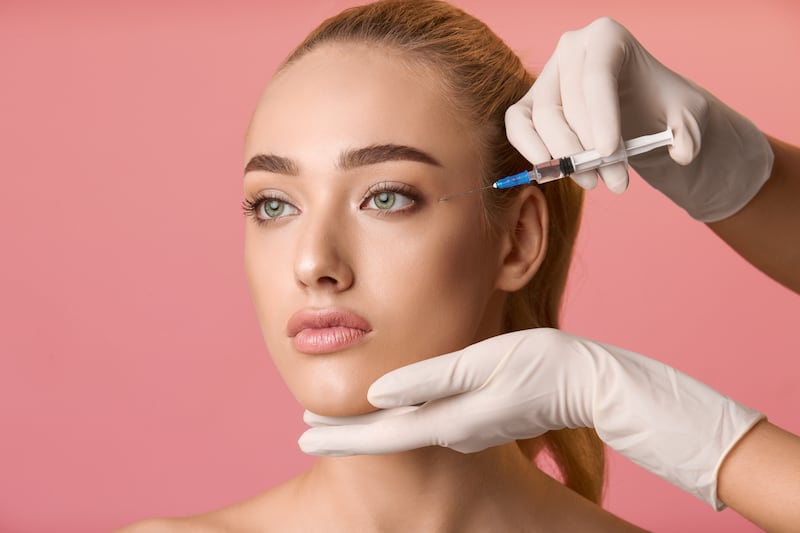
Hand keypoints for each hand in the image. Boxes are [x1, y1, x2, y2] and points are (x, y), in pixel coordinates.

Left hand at [298, 328, 763, 508]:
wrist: (593, 384)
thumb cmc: (545, 366)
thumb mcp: (485, 363)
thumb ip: (431, 380)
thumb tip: (378, 393)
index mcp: (449, 419)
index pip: (380, 432)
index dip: (338, 434)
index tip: (300, 432)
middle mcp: (453, 429)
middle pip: (386, 433)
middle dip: (345, 432)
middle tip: (304, 425)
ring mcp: (468, 426)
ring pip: (405, 426)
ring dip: (369, 422)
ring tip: (337, 412)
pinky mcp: (481, 416)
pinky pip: (427, 418)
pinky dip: (399, 414)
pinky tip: (390, 404)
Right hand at [505, 17, 772, 221]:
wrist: (641, 115)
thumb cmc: (660, 108)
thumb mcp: (688, 116)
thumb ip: (690, 132)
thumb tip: (681, 151)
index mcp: (607, 37)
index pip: (597, 77)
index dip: (602, 117)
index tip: (611, 152)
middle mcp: (570, 48)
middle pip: (571, 103)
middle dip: (591, 149)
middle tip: (614, 182)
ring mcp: (547, 75)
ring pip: (545, 119)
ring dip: (568, 158)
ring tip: (596, 181)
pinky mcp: (530, 103)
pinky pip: (518, 125)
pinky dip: (529, 149)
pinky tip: (550, 171)